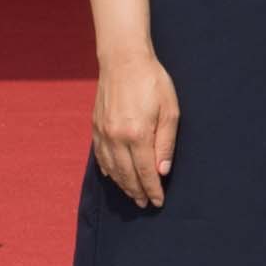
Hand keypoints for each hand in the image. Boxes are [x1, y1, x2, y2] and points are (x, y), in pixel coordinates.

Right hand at [91, 48, 180, 207]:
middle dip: (137, 191)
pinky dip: (108, 170)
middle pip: (127, 174)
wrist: (123, 61)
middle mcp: (116, 138)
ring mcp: (103, 133)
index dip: (152, 189)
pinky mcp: (95, 128)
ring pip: (112, 169)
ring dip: (122, 185)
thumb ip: (165, 143)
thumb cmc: (152, 82)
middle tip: (145, 204)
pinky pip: (100, 157)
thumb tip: (162, 171)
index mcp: (137, 134)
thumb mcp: (170, 110)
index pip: (145, 171)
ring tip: (132, 195)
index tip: (158, 201)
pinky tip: (114, 177)